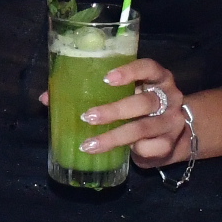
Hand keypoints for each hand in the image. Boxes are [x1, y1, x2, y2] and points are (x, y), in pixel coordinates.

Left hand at [40, 57, 196, 166]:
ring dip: (115, 137)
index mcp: (158, 78)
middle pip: (145, 102)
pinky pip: (151, 148)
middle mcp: (170, 97)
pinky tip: (124, 154)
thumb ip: (92, 92)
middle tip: (88, 116)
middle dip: (115, 110)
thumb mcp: (123, 96)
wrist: (175, 135)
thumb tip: (47, 97)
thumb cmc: (140, 109)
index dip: (130, 71)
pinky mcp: (170, 144)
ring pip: (143, 128)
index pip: (149, 67)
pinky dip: (136, 151)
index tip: (106, 78)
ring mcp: (172, 122)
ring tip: (90, 144)